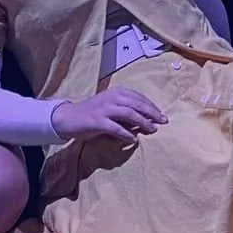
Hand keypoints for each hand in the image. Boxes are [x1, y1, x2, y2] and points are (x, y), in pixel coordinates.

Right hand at [50, 86, 168, 145]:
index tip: (162, 114)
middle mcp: (112, 97)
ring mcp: (104, 109)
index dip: (152, 106)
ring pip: (129, 114)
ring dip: (143, 122)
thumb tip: (145, 119)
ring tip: (152, 130)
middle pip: (137, 104)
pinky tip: (134, 140)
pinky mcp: (97, 121)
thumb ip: (126, 110)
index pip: (139, 97)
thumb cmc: (92, 113)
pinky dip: (127, 134)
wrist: (69, 118)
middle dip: (152, 113)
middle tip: (163, 121)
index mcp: (116, 92)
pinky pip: (116, 128)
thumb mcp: (111, 106)